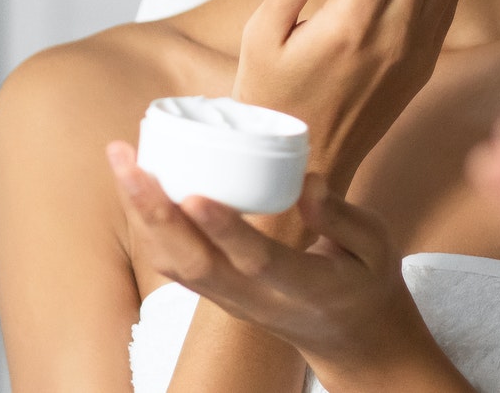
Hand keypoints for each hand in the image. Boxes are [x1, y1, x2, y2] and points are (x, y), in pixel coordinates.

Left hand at [107, 144, 465, 387]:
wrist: (350, 339)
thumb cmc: (364, 282)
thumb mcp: (376, 248)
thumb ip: (342, 216)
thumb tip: (307, 181)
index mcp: (302, 288)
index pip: (255, 261)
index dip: (224, 230)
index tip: (195, 195)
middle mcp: (255, 299)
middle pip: (192, 262)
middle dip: (153, 210)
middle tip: (127, 159)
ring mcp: (230, 300)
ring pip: (173, 264)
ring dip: (142, 214)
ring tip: (123, 160)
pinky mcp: (216, 293)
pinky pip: (172, 262)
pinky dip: (149, 224)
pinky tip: (138, 183)